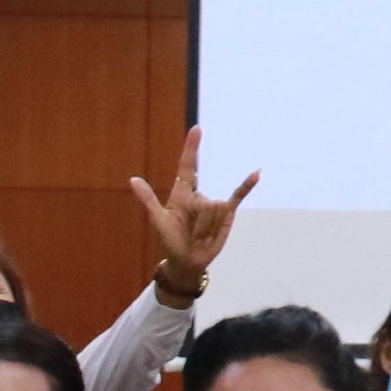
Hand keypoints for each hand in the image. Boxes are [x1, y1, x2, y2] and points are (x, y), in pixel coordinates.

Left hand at [130, 128, 259, 295]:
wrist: (187, 261)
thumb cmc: (169, 240)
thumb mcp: (158, 221)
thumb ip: (149, 200)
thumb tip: (133, 180)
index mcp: (180, 193)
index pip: (187, 166)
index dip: (192, 147)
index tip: (197, 129)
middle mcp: (198, 195)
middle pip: (202, 201)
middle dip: (197, 221)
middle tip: (189, 232)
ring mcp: (213, 203)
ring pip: (214, 210)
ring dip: (207, 227)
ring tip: (200, 235)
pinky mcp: (227, 212)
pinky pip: (238, 196)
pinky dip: (247, 185)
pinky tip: (257, 173)